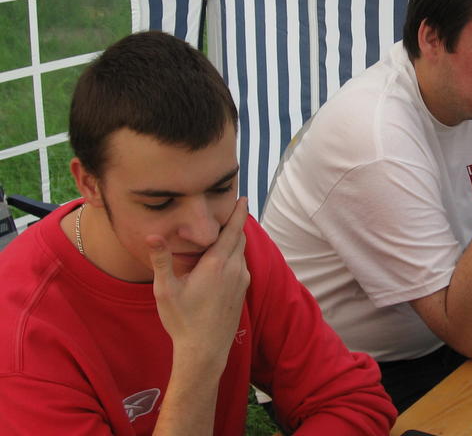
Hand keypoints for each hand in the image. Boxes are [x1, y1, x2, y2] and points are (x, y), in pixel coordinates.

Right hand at [147, 197, 250, 371]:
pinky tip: (223, 259)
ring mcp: (242, 281)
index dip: (238, 212)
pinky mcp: (242, 292)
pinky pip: (242, 265)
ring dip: (235, 240)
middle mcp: (235, 269)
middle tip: (231, 209)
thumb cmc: (183, 321)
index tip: (243, 198)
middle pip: (239, 237)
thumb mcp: (166, 290)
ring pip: (242, 252)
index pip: (232, 230)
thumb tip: (152, 235)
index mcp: (217, 264)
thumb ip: (161, 260)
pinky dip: (236, 255)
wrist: (205, 351)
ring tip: (224, 232)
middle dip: (236, 222)